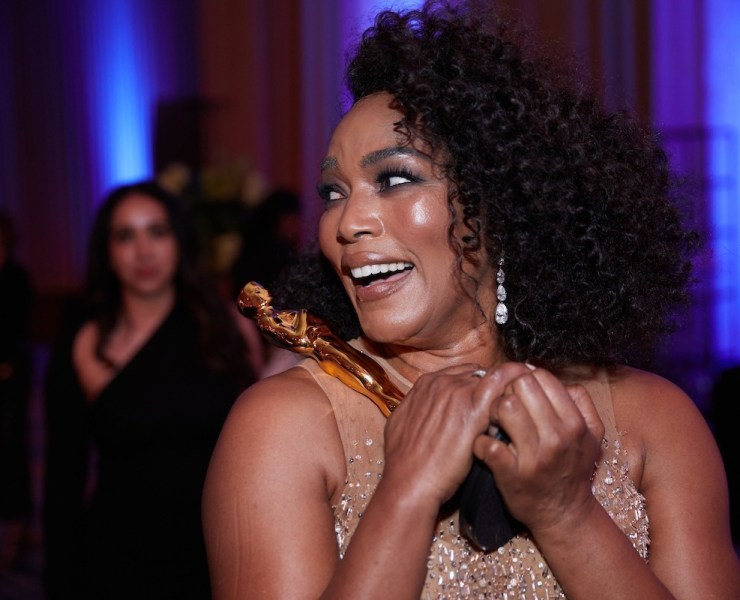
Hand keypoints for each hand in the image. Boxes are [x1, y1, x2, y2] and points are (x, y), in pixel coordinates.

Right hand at [380, 363, 526, 509]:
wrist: (409, 482)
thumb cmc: (402, 462)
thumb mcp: (401, 425)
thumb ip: (417, 409)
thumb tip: (423, 409)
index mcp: (426, 384)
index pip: (462, 374)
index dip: (478, 384)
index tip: (490, 397)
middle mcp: (441, 382)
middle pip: (479, 374)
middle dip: (495, 386)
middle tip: (513, 401)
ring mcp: (456, 393)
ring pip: (492, 376)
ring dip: (509, 384)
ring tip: (527, 394)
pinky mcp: (472, 409)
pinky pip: (501, 383)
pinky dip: (515, 382)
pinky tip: (528, 390)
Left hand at [472, 365, 604, 533]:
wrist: (563, 514)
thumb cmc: (574, 468)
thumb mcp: (593, 436)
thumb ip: (583, 403)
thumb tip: (563, 382)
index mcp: (574, 423)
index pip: (541, 377)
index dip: (525, 380)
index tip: (521, 396)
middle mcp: (556, 438)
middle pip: (520, 386)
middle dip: (508, 392)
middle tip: (505, 408)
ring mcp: (532, 457)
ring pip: (503, 407)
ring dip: (493, 412)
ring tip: (495, 424)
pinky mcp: (509, 475)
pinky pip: (486, 443)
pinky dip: (480, 442)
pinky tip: (485, 446)